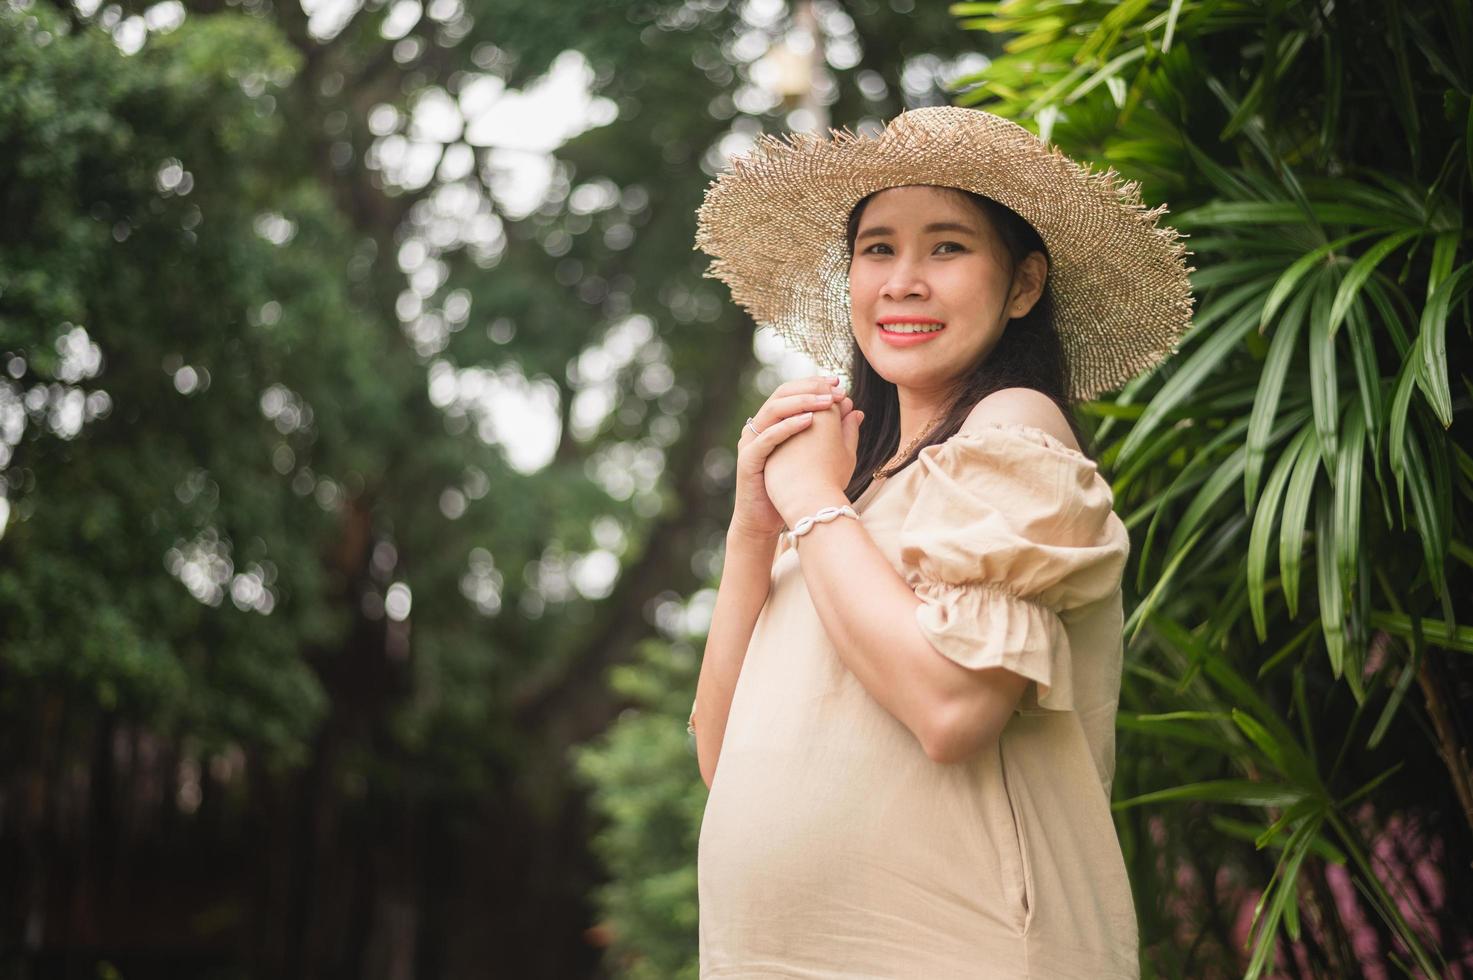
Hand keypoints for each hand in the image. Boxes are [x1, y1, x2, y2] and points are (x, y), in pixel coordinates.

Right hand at [763, 391, 863, 529]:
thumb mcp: (823, 455)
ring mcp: (752, 442)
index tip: (838, 384)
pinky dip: (787, 426)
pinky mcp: (748, 459)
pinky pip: (767, 437)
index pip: (792, 393)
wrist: (767, 520)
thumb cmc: (792, 489)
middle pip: (781, 394)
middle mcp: (760, 427)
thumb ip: (838, 433)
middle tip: (835, 389)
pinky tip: (809, 421)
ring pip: (773, 410)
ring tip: (826, 402)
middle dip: (810, 388)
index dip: (814, 385)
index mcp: (774, 423)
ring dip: (801, 402)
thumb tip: (855, 409)